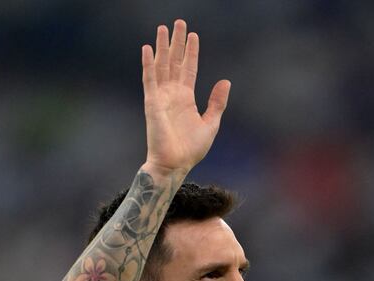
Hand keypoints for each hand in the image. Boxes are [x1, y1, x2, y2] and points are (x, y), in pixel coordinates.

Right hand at [141, 20, 230, 176]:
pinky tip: (148, 49)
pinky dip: (148, 64)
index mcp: (186, 98)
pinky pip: (149, 80)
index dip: (191, 52)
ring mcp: (161, 97)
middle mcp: (172, 94)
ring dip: (162, 47)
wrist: (175, 164)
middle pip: (175, 62)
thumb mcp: (210, 123)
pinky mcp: (152, 103)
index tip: (194, 35)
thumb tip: (226, 81)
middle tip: (178, 22)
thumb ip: (217, 102)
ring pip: (161, 66)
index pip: (189, 69)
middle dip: (177, 42)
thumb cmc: (191, 149)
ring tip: (163, 28)